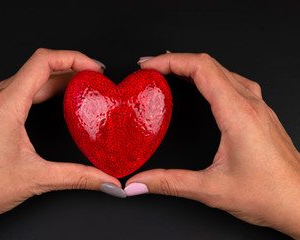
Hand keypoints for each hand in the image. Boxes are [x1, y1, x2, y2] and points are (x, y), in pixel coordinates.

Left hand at [0, 49, 119, 239]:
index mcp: (6, 106)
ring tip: (79, 86)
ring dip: (56, 79)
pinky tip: (53, 99)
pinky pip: (18, 90)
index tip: (93, 68)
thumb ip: (78, 177)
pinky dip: (41, 90)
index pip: (43, 62)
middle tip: (94, 79)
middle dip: (70, 69)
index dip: (73, 58)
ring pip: (28, 79)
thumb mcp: (36, 180)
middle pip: (39, 68)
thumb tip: (106, 181)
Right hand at [125, 53, 299, 238]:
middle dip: (174, 61)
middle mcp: (250, 104)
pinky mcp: (260, 113)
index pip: (200, 68)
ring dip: (192, 66)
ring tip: (169, 72)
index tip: (149, 67)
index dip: (170, 62)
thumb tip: (141, 182)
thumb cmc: (270, 194)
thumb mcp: (212, 190)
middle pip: (208, 63)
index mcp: (237, 114)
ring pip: (221, 69)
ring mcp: (257, 106)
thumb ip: (170, 183)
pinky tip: (201, 86)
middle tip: (150, 68)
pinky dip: (208, 76)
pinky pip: (232, 80)